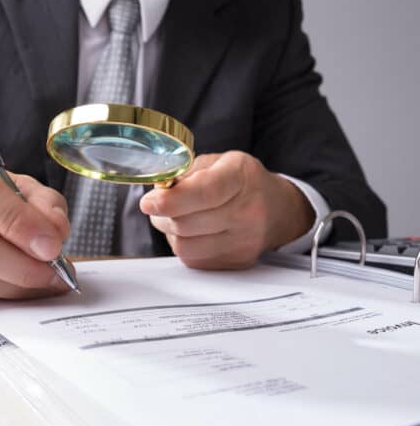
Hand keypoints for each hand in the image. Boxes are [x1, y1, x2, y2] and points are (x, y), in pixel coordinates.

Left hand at [140, 151, 314, 269]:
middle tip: (160, 204)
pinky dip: (185, 246)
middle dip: (162, 214)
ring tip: (178, 218)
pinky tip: (194, 232)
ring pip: (184, 246)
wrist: (277, 209)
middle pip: (185, 223)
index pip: (204, 193)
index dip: (170, 200)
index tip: (148, 202)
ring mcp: (244, 242)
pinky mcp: (236, 262)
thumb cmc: (242, 182)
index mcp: (240, 177)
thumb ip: (186, 173)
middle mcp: (247, 212)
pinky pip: (193, 260)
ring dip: (171, 232)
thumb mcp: (218, 162)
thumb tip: (157, 192)